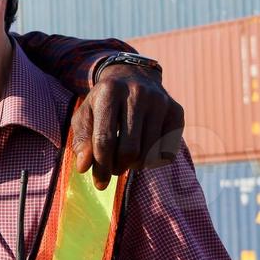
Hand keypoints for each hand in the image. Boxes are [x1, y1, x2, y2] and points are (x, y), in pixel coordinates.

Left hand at [71, 64, 185, 190]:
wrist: (133, 76)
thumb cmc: (104, 103)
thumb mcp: (86, 115)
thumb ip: (82, 140)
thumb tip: (84, 167)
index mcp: (110, 92)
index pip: (104, 139)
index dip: (101, 166)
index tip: (99, 183)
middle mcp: (137, 93)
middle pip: (129, 150)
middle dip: (118, 167)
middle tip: (113, 168)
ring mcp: (160, 102)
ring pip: (150, 154)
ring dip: (135, 165)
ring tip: (126, 158)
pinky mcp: (177, 111)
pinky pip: (168, 152)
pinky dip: (154, 161)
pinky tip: (144, 150)